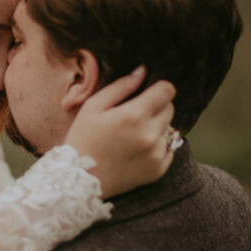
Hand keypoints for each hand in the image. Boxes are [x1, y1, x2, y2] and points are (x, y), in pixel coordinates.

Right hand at [65, 67, 175, 197]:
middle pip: (170, 108)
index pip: (167, 90)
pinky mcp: (159, 169)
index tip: (148, 93)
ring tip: (133, 135)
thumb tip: (143, 71)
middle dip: (156, 107)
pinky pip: (169, 149)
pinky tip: (136, 150)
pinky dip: (157, 146)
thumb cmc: (83, 138)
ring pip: (170, 129)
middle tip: (135, 116)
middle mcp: (150, 135)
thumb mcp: (94, 106)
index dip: (158, 88)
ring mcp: (156, 154)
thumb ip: (121, 86)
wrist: (80, 180)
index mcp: (134, 115)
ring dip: (157, 128)